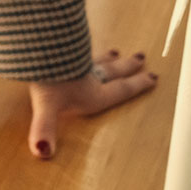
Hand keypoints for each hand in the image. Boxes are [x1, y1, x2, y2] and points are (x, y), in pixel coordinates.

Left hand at [26, 48, 156, 159]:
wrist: (39, 44)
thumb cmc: (46, 77)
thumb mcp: (47, 107)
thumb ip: (45, 129)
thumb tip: (42, 150)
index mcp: (91, 92)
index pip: (119, 90)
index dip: (137, 86)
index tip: (152, 78)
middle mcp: (87, 74)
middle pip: (112, 70)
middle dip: (127, 67)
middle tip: (141, 58)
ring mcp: (76, 57)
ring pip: (96, 57)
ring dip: (106, 56)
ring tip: (115, 52)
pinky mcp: (64, 43)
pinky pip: (78, 43)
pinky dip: (83, 43)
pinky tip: (80, 39)